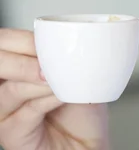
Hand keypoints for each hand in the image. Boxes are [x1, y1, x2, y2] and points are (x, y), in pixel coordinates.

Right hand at [0, 29, 109, 149]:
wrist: (89, 140)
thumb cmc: (80, 106)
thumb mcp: (74, 72)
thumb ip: (61, 56)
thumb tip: (60, 40)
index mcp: (15, 65)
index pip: (4, 43)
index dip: (22, 40)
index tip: (50, 41)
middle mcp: (3, 86)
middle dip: (22, 61)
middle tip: (47, 66)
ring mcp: (4, 111)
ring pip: (8, 90)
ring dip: (37, 82)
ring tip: (59, 82)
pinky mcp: (11, 133)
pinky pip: (25, 113)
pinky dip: (46, 101)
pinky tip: (62, 97)